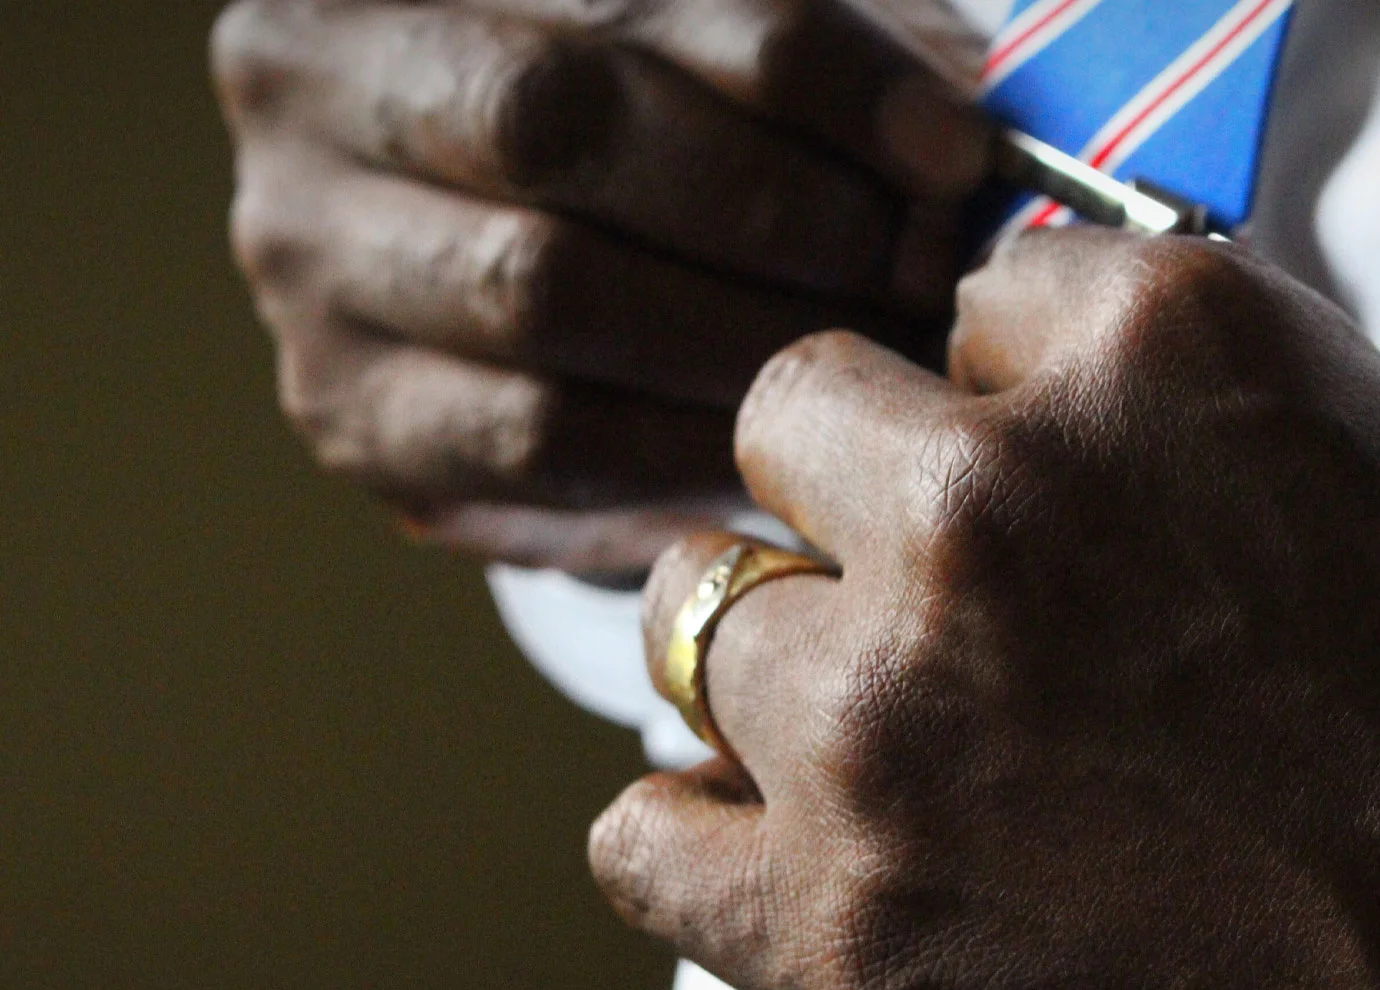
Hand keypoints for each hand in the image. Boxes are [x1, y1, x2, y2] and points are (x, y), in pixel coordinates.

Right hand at [212, 0, 990, 567]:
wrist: (518, 265)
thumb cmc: (651, 131)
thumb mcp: (713, 55)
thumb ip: (817, 62)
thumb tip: (966, 148)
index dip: (816, 73)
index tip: (957, 152)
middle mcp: (316, 84)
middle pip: (558, 122)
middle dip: (777, 204)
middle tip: (923, 269)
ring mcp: (312, 257)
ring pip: (546, 290)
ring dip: (748, 332)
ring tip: (880, 352)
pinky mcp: (352, 412)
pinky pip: (542, 438)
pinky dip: (690, 443)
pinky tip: (790, 438)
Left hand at [592, 228, 1379, 989]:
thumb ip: (1201, 395)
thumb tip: (1075, 388)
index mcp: (1147, 353)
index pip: (970, 301)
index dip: (1018, 396)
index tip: (1062, 469)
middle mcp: (994, 512)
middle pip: (790, 426)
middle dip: (870, 498)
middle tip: (965, 597)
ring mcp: (902, 726)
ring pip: (689, 620)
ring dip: (787, 658)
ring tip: (900, 730)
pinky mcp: (859, 933)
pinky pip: (642, 839)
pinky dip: (701, 835)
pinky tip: (793, 848)